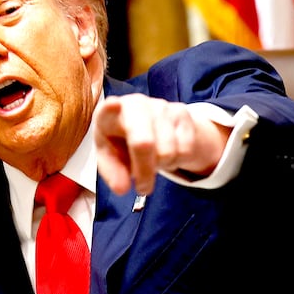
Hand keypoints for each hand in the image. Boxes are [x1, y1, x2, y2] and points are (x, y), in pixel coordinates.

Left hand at [93, 94, 229, 194]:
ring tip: (153, 160)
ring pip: (167, 152)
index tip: (113, 105)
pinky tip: (166, 153)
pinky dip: (177, 160)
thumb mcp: (111, 159)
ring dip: (162, 166)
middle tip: (142, 188)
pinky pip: (185, 150)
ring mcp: (160, 106)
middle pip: (144, 142)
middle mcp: (135, 104)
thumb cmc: (122, 144)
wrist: (150, 127)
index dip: (111, 108)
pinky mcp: (182, 112)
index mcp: (108, 114)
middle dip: (144, 171)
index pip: (108, 108)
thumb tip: (122, 189)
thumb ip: (113, 174)